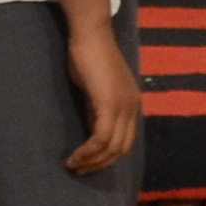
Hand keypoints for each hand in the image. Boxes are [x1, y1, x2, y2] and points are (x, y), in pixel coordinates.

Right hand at [63, 27, 146, 175]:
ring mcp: (123, 105)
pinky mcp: (109, 104)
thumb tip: (91, 128)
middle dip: (100, 163)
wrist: (90, 35)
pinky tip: (74, 155)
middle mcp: (132, 107)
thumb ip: (96, 108)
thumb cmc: (88, 56)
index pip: (126, 139)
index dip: (108, 156)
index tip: (88, 163)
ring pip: (112, 147)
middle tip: (80, 169)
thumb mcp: (95, 89)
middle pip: (122, 148)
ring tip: (73, 165)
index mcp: (131, 103)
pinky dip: (88, 151)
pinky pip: (101, 137)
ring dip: (91, 161)